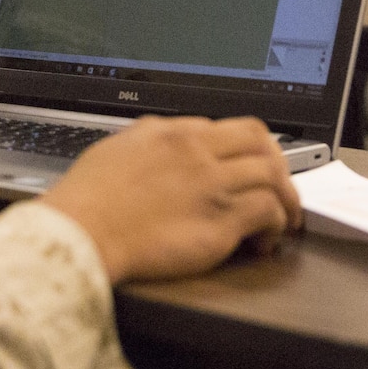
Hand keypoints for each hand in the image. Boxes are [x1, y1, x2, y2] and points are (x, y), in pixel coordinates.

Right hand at [43, 116, 301, 284]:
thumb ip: (149, 140)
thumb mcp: (118, 148)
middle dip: (279, 166)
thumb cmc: (89, 198)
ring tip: (282, 220)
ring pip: (272, 175)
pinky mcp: (221, 219)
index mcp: (174, 132)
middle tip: (281, 189)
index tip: (253, 167)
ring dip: (284, 199)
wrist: (83, 229)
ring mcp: (212, 183)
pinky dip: (274, 225)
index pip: (232, 127)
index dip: (251, 149)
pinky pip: (268, 211)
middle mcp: (198, 151)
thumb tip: (165, 141)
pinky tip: (263, 241)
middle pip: (262, 143)